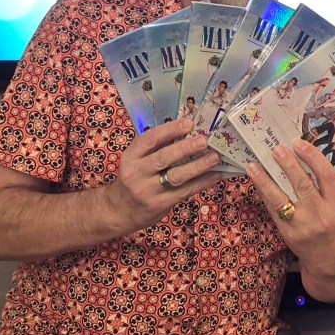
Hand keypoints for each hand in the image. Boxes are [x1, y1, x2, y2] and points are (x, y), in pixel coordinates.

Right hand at [109, 118, 223, 231]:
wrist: (119, 210)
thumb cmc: (133, 178)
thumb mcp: (135, 160)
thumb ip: (155, 148)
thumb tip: (187, 131)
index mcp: (131, 157)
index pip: (149, 140)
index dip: (169, 130)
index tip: (188, 123)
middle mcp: (137, 173)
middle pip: (164, 158)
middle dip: (186, 148)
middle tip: (204, 140)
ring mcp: (148, 191)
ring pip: (176, 176)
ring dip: (199, 165)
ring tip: (215, 156)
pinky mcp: (160, 204)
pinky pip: (185, 191)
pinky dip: (202, 182)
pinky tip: (215, 175)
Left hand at [246, 140, 334, 302]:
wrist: (331, 263)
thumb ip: (327, 188)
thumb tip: (308, 160)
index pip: (326, 176)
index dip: (313, 158)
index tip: (300, 144)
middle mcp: (319, 215)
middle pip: (302, 185)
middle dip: (288, 165)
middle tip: (277, 149)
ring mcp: (300, 225)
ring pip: (280, 198)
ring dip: (265, 180)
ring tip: (254, 165)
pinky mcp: (286, 233)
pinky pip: (272, 210)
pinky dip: (264, 194)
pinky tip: (257, 182)